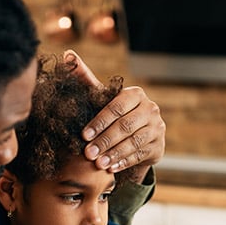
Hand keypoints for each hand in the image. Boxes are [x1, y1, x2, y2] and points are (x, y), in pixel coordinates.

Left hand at [64, 49, 164, 182]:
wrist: (135, 136)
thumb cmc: (113, 114)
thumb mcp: (100, 97)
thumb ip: (85, 78)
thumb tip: (67, 55)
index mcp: (136, 94)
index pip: (116, 107)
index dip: (99, 122)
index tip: (84, 135)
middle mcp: (150, 109)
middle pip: (125, 126)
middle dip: (105, 141)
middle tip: (88, 153)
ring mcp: (157, 128)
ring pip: (133, 142)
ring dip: (114, 154)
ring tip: (98, 163)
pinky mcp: (159, 146)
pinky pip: (140, 155)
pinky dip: (124, 162)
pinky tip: (111, 168)